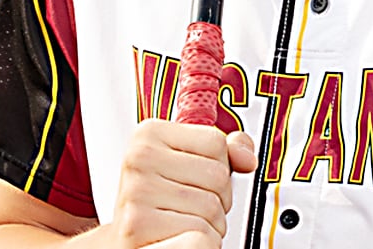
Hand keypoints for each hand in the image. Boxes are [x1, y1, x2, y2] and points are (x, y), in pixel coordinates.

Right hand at [109, 119, 256, 247]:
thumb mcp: (187, 165)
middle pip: (218, 177)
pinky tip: (179, 242)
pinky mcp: (138, 228)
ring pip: (213, 210)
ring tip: (181, 226)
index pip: (217, 143)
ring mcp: (136, 193)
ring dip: (208, 226)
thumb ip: (224, 151)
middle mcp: (138, 159)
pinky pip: (201, 238)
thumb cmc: (159, 203)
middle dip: (216, 200)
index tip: (193, 180)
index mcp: (149, 134)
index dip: (218, 167)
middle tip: (188, 209)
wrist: (124, 244)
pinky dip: (203, 244)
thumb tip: (248, 158)